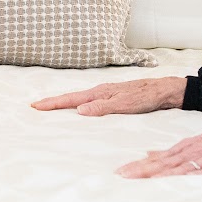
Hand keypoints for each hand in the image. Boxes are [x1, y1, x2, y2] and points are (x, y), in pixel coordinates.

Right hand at [31, 76, 187, 115]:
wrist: (164, 91)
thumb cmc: (146, 97)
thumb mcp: (125, 105)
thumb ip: (102, 107)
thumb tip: (80, 110)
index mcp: (100, 93)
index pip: (71, 99)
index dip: (53, 103)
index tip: (36, 105)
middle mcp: (101, 91)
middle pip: (72, 97)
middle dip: (54, 102)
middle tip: (37, 106)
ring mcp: (106, 93)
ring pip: (80, 99)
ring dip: (65, 103)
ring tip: (52, 107)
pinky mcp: (113, 97)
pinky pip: (89, 101)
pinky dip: (78, 104)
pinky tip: (79, 108)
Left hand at [116, 120, 201, 178]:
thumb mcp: (195, 142)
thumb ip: (172, 152)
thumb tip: (148, 154)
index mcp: (185, 147)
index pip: (157, 158)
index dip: (138, 165)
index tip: (120, 172)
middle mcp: (190, 153)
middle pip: (160, 163)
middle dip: (140, 170)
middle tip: (121, 176)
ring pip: (174, 168)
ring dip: (155, 173)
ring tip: (137, 179)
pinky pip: (196, 174)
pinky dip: (182, 176)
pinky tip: (170, 180)